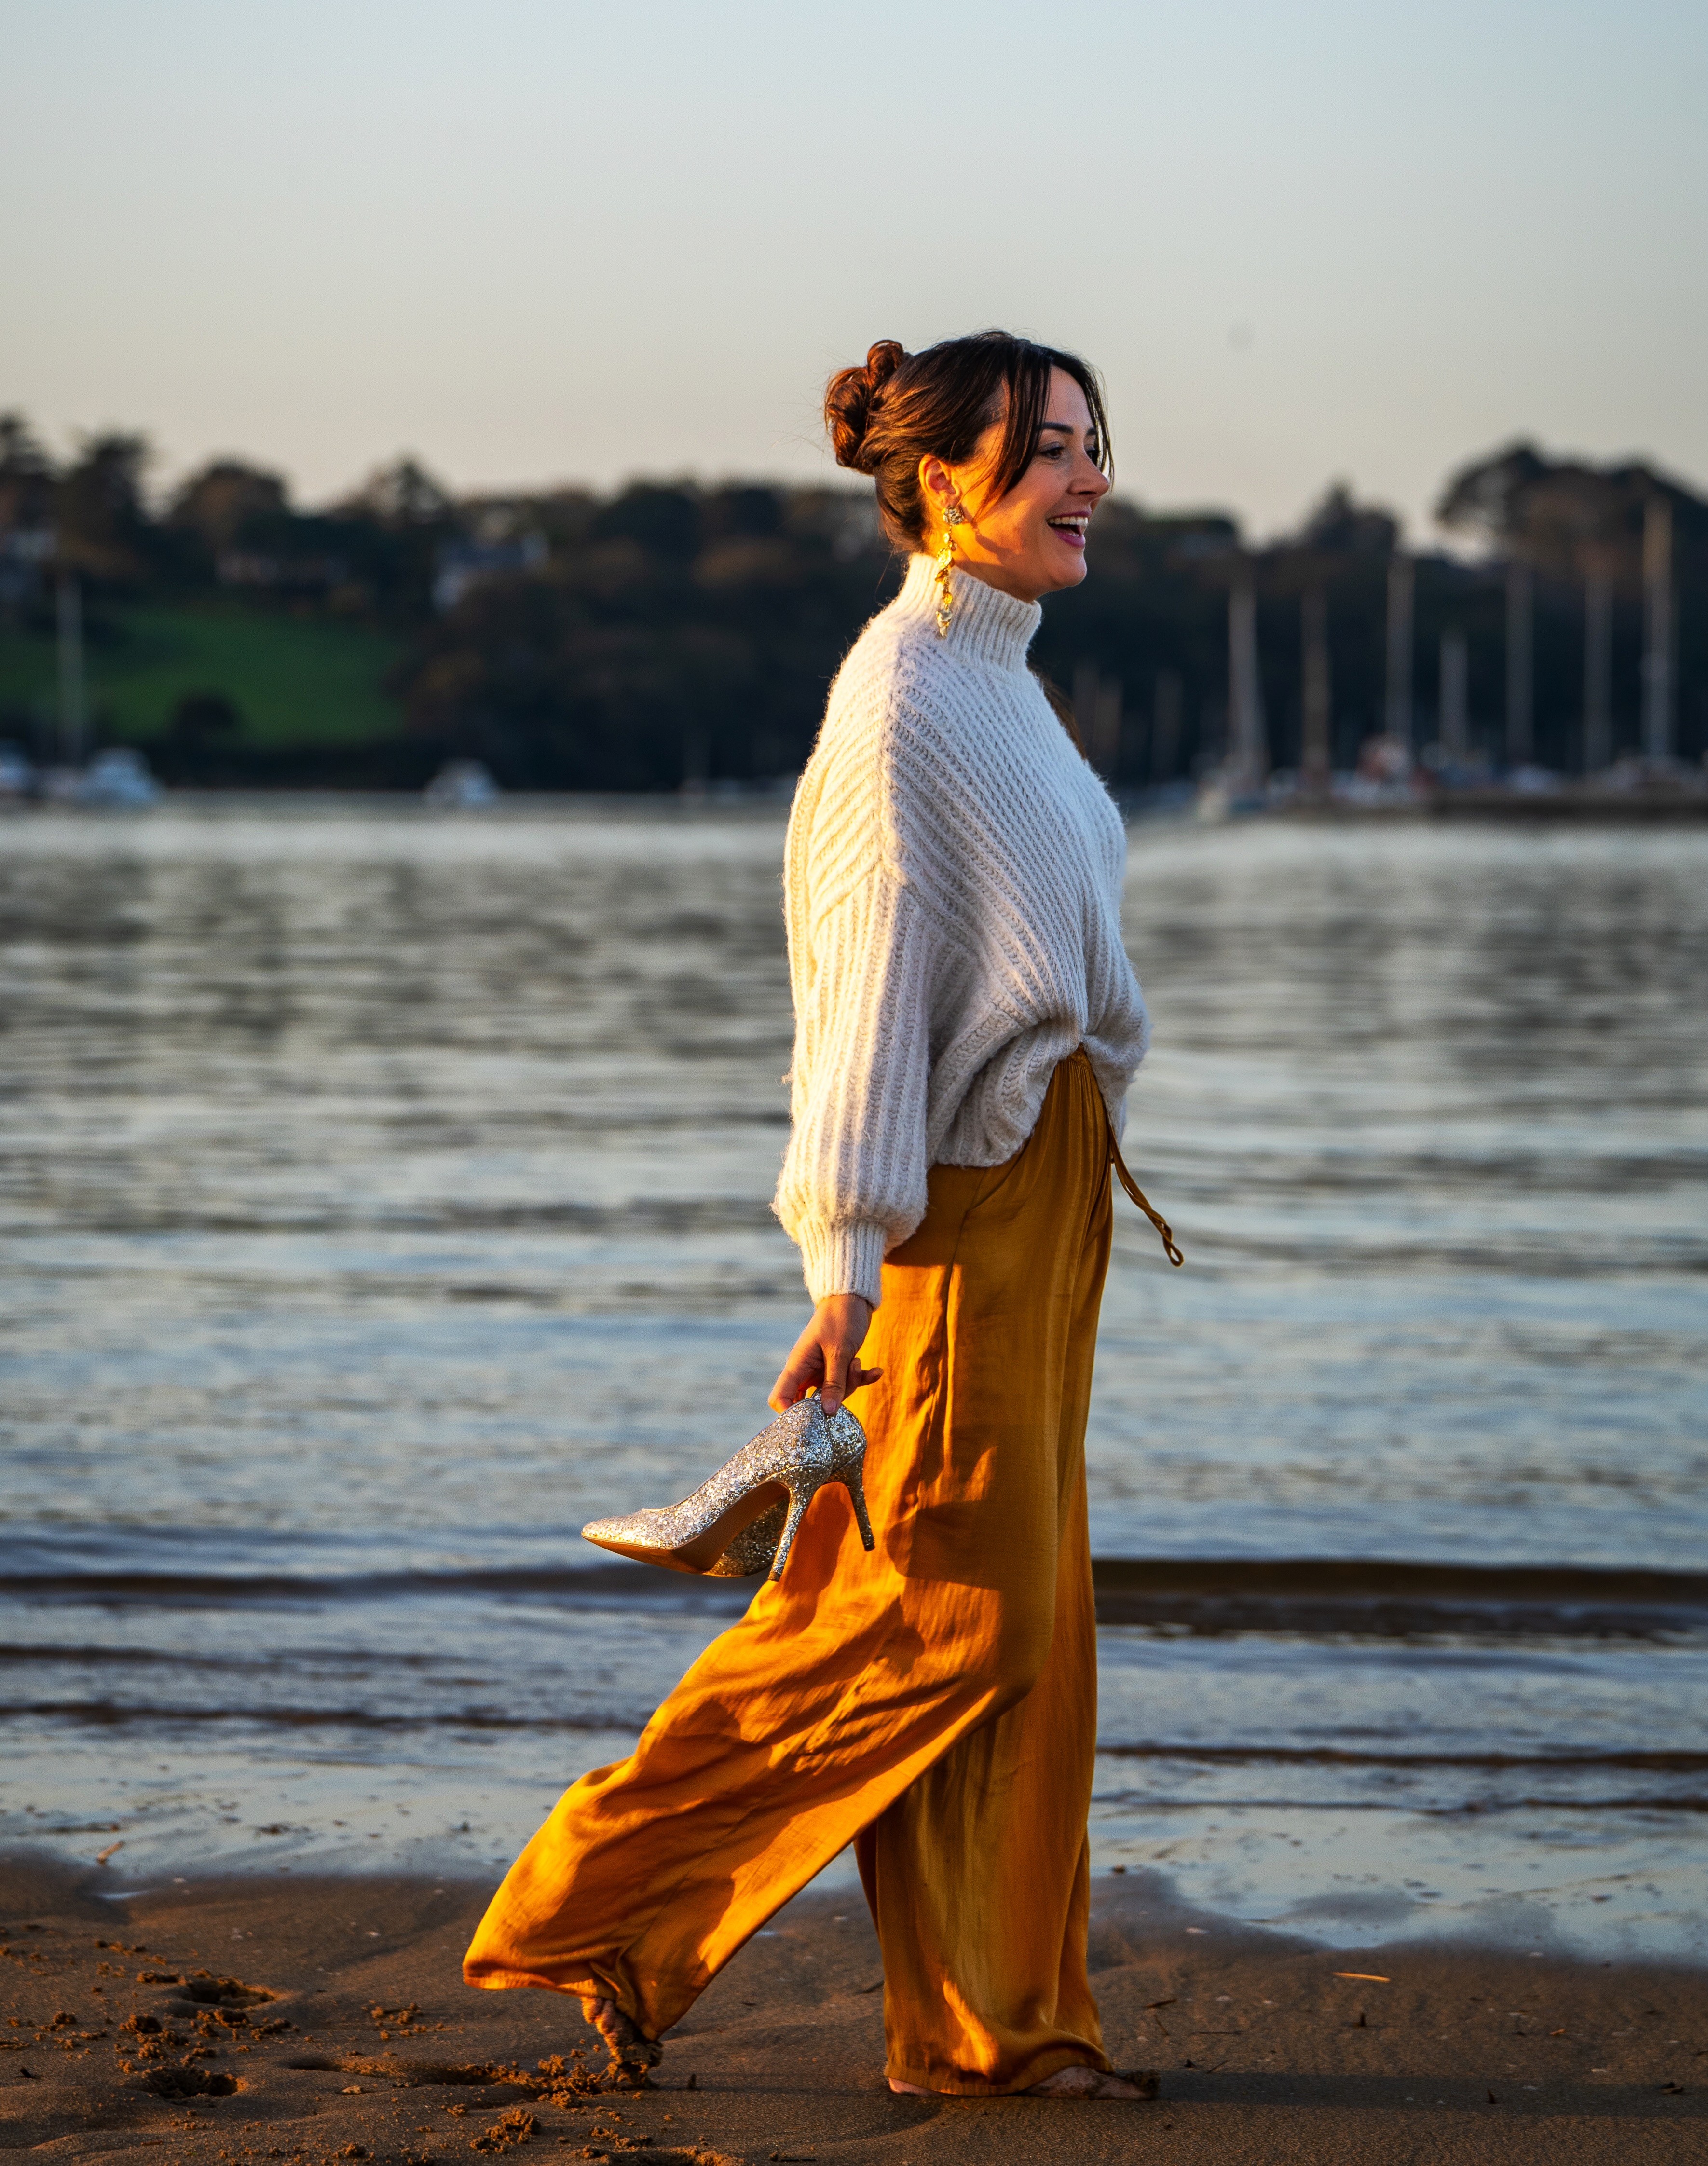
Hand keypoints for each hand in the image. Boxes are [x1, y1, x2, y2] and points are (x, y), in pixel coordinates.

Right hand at [769, 1294, 881, 1415]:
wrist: (853, 1298)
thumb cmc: (841, 1319)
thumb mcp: (839, 1353)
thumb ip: (834, 1383)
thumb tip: (828, 1414)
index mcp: (798, 1365)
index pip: (780, 1397)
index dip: (790, 1413)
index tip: (813, 1417)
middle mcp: (807, 1370)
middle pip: (812, 1401)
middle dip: (833, 1398)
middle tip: (847, 1379)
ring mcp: (822, 1370)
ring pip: (832, 1394)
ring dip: (850, 1384)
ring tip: (857, 1363)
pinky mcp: (837, 1367)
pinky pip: (847, 1382)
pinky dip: (861, 1378)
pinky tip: (875, 1371)